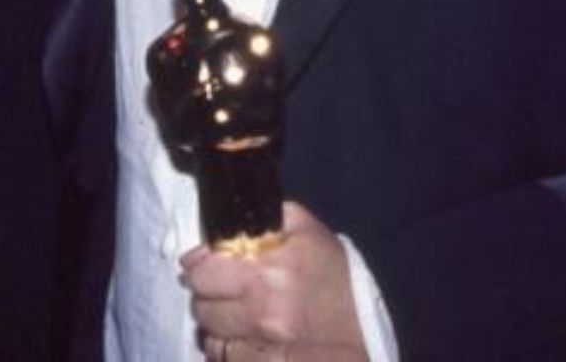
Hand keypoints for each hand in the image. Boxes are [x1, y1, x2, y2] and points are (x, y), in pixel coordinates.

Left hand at [183, 201, 367, 359]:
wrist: (364, 327)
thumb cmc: (332, 274)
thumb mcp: (303, 228)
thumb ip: (259, 217)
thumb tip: (211, 235)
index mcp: (267, 267)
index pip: (202, 271)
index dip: (201, 266)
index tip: (207, 265)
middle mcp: (262, 307)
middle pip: (201, 305)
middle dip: (207, 295)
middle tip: (224, 290)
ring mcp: (264, 344)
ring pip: (210, 334)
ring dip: (216, 323)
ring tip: (234, 314)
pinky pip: (224, 358)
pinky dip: (225, 349)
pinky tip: (240, 338)